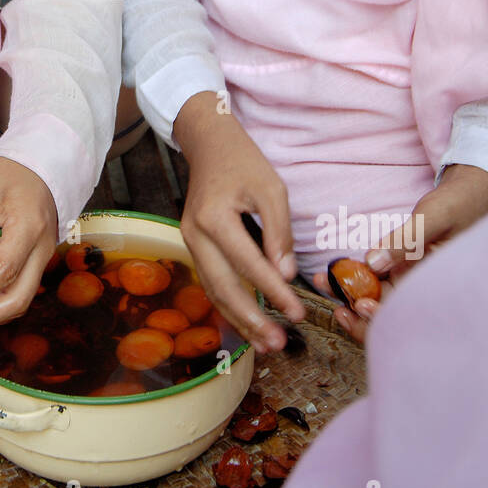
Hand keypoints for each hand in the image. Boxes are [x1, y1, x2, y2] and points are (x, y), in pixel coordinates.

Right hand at [174, 92, 303, 352]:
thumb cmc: (244, 163)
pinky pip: (210, 282)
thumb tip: (285, 275)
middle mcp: (194, 234)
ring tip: (264, 343)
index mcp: (213, 217)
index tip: (298, 313)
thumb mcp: (271, 188)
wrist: (209, 145)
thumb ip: (279, 232)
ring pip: (212, 290)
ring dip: (239, 320)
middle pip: (222, 287)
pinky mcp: (194, 246)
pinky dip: (228, 306)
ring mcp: (189, 241)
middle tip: (277, 343)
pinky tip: (247, 324)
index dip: (273, 291)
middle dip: (251, 319)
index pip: (248, 264)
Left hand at [314, 163, 487, 344]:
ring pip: (374, 297)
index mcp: (434, 283)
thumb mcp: (433, 219)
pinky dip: (351, 280)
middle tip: (334, 301)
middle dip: (357, 312)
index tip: (361, 305)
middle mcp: (418, 285)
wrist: (465, 195)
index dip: (382, 318)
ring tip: (323, 282)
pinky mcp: (396, 268)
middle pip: (386, 312)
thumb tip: (373, 262)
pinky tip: (332, 277)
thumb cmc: (457, 205)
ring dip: (347, 295)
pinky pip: (372, 281)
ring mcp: (406, 278)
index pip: (406, 313)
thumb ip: (406, 240)